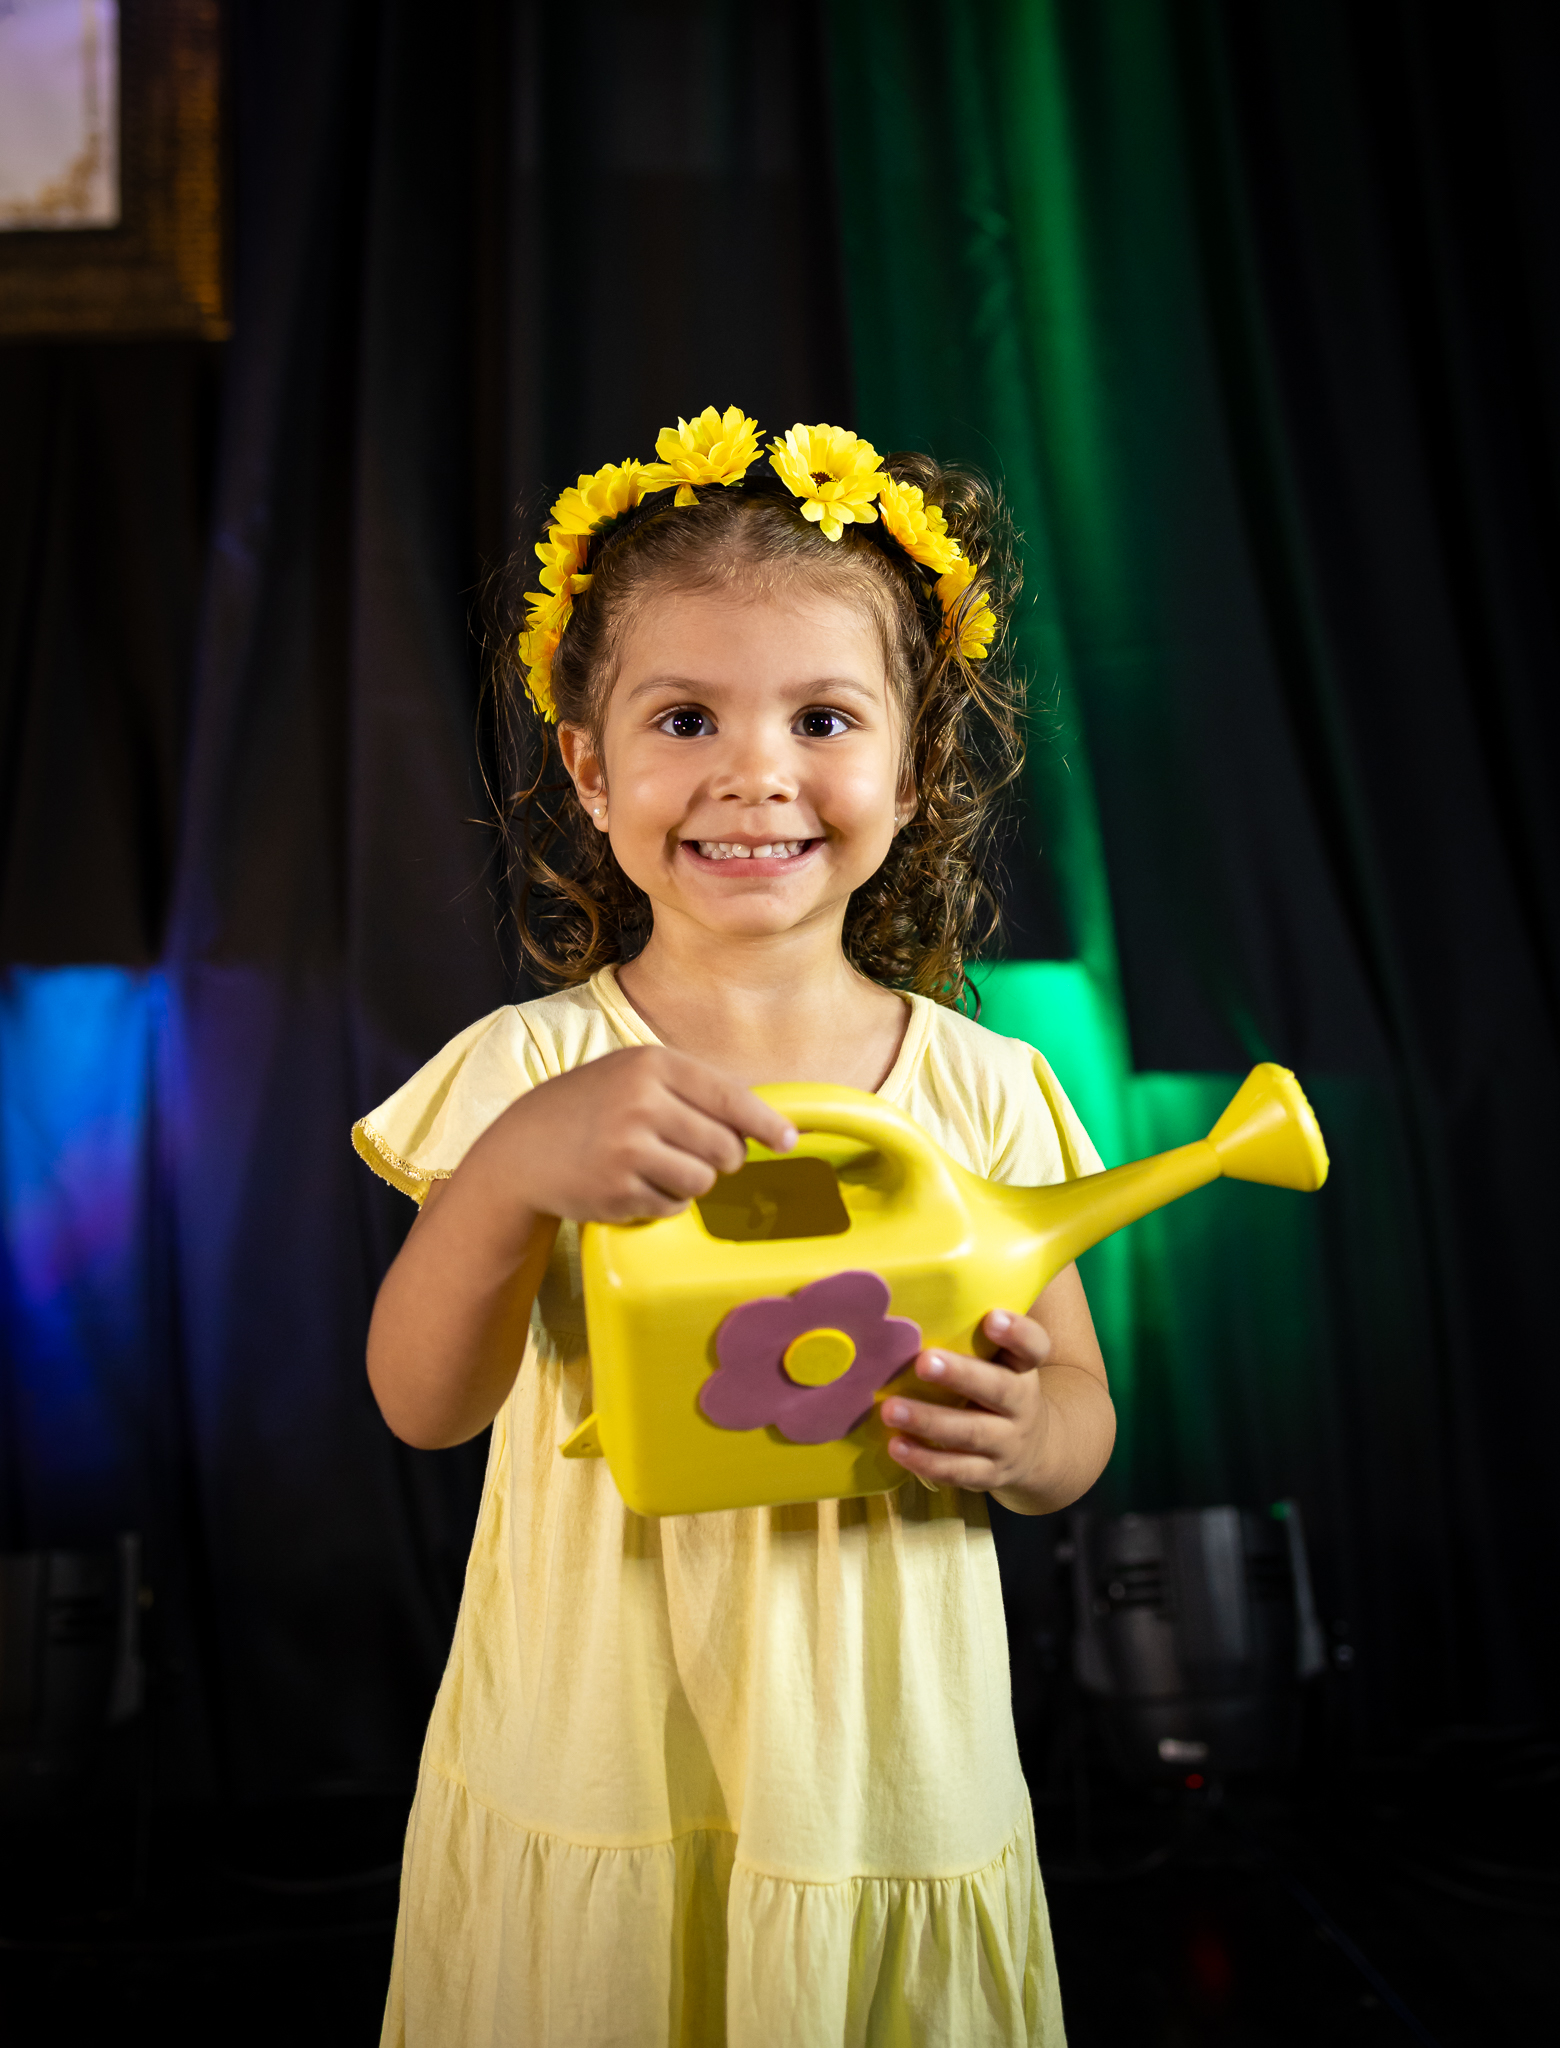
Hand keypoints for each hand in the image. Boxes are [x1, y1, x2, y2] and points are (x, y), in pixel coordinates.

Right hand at [469, 1044, 797, 1225]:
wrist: (521, 1149)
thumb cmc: (591, 1108)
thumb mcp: (634, 1075)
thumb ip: (693, 1089)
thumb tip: (763, 1118)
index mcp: (652, 1064)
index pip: (731, 1098)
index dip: (766, 1124)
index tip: (788, 1141)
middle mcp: (641, 1103)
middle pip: (726, 1147)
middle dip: (722, 1158)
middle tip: (696, 1152)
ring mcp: (628, 1149)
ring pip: (705, 1180)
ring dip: (693, 1181)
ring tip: (658, 1166)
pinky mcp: (618, 1191)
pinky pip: (674, 1205)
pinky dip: (664, 1200)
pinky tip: (632, 1183)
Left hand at [882, 1305, 1054, 1496]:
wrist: (1035, 1448)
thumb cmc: (999, 1385)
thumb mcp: (1002, 1361)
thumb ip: (973, 1336)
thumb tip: (916, 1293)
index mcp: (1024, 1368)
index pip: (1034, 1346)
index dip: (1017, 1333)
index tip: (992, 1318)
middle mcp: (1023, 1405)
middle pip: (999, 1389)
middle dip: (960, 1375)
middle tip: (923, 1361)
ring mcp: (1008, 1443)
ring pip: (972, 1434)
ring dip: (929, 1421)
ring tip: (891, 1410)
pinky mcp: (989, 1474)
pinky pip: (959, 1471)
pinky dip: (926, 1461)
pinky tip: (897, 1447)